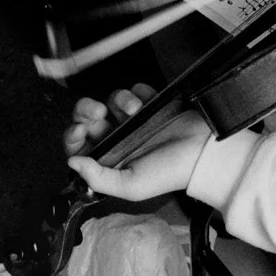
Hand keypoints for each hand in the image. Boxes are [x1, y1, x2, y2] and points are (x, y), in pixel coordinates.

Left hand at [64, 84, 211, 201]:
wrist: (202, 152)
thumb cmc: (170, 172)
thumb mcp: (130, 185)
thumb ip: (98, 178)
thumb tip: (72, 162)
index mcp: (110, 160)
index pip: (79, 146)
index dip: (73, 136)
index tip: (79, 130)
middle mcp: (119, 139)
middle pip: (89, 118)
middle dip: (86, 110)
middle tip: (97, 111)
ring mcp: (135, 121)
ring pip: (112, 101)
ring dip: (119, 100)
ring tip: (135, 109)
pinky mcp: (152, 104)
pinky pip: (136, 90)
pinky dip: (138, 91)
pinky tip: (147, 102)